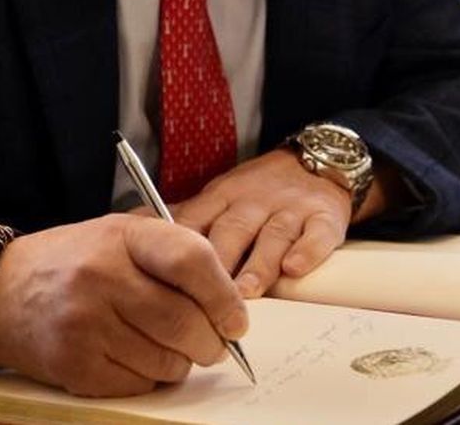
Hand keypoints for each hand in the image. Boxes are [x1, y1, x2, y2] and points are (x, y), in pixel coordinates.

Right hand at [0, 214, 246, 396]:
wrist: (0, 291)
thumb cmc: (74, 262)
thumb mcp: (119, 236)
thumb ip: (173, 258)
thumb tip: (230, 309)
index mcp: (121, 236)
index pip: (192, 260)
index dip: (225, 296)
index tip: (236, 320)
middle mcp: (101, 276)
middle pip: (185, 321)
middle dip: (211, 343)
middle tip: (212, 345)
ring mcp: (85, 323)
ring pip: (166, 361)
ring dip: (179, 364)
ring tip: (164, 349)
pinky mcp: (74, 364)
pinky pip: (138, 384)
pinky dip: (148, 379)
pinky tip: (132, 359)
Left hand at [172, 149, 351, 299]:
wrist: (315, 163)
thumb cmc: (259, 192)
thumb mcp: (218, 197)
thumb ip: (186, 220)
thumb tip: (135, 232)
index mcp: (221, 197)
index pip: (197, 222)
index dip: (182, 251)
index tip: (167, 279)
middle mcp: (254, 202)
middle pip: (232, 230)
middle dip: (218, 262)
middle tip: (206, 296)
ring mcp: (290, 209)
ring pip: (272, 235)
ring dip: (258, 263)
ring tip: (247, 291)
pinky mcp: (324, 218)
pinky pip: (317, 234)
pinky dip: (308, 251)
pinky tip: (295, 268)